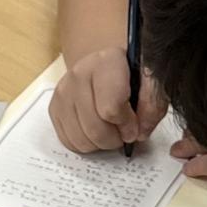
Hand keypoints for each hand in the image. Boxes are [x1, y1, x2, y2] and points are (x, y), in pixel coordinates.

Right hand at [51, 47, 165, 153]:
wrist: (105, 68)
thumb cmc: (130, 76)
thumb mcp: (150, 82)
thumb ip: (153, 104)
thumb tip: (141, 132)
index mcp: (106, 61)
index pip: (111, 108)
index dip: (127, 125)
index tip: (134, 126)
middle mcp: (79, 74)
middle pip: (95, 129)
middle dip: (115, 139)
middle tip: (123, 133)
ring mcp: (63, 92)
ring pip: (82, 140)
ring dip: (100, 144)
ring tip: (110, 131)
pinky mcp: (54, 108)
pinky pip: (70, 143)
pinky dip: (86, 145)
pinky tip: (96, 131)